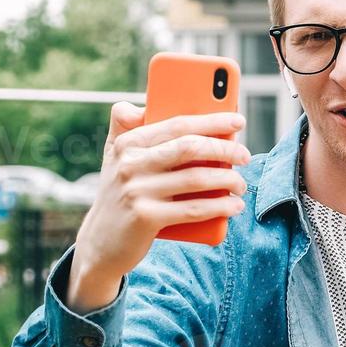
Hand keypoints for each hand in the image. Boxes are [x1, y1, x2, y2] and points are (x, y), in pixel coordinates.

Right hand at [73, 102, 250, 287]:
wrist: (100, 243)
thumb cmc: (119, 194)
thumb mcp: (115, 157)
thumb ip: (125, 125)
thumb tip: (144, 103)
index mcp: (127, 142)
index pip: (177, 125)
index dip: (212, 121)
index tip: (238, 121)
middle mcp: (130, 164)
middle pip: (190, 148)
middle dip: (225, 149)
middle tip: (245, 155)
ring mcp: (137, 191)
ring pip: (196, 179)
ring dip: (227, 180)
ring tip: (241, 184)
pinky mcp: (146, 218)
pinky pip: (193, 209)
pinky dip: (219, 207)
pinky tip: (234, 205)